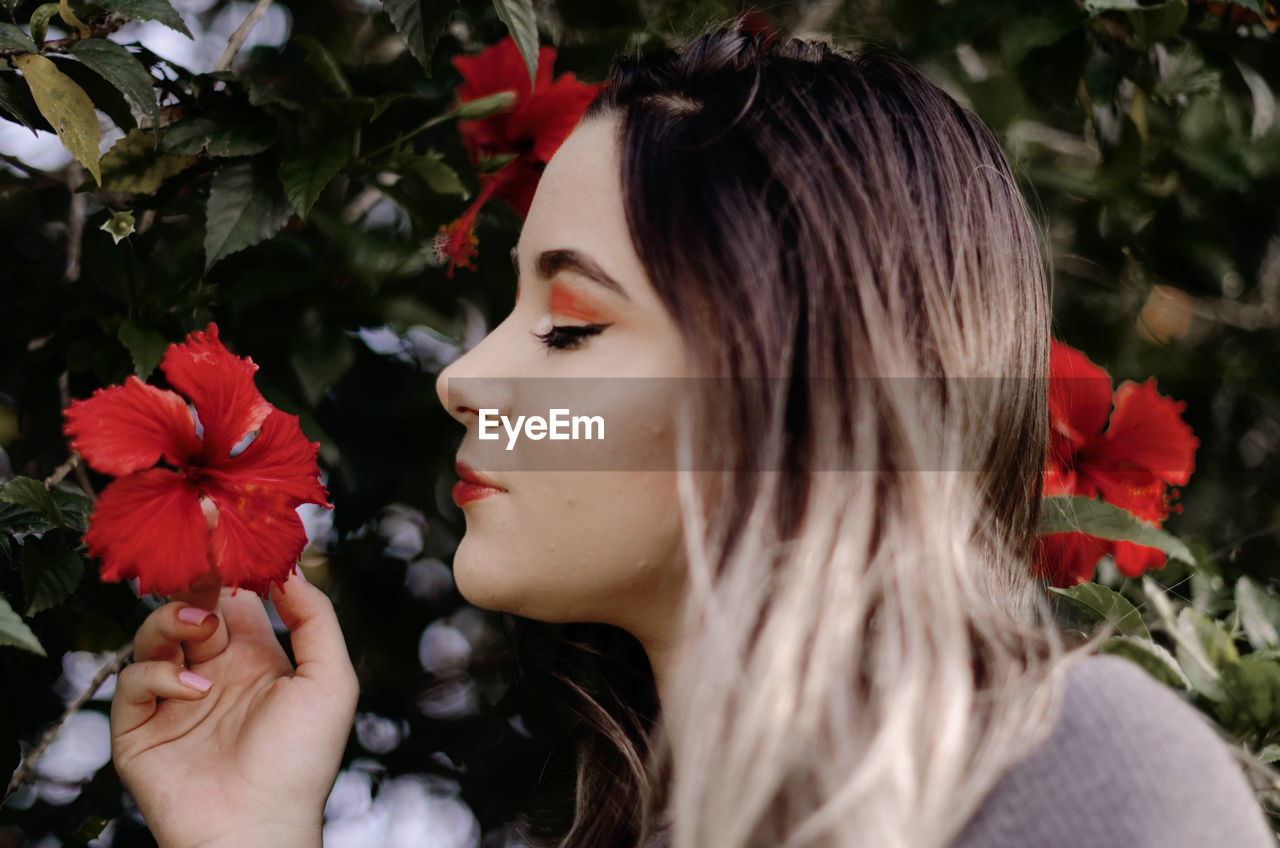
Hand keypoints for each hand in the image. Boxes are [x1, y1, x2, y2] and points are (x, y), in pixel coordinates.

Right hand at [110, 569, 358, 847]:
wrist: (260, 827)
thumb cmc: (303, 760)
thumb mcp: (330, 680)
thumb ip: (314, 619)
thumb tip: (289, 567)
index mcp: (255, 657)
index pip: (234, 597)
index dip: (229, 566)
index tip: (226, 528)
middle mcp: (212, 672)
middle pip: (190, 606)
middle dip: (193, 580)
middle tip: (199, 557)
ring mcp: (173, 699)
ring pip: (154, 634)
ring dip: (173, 620)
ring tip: (201, 629)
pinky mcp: (139, 728)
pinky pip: (132, 681)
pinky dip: (160, 677)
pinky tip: (196, 692)